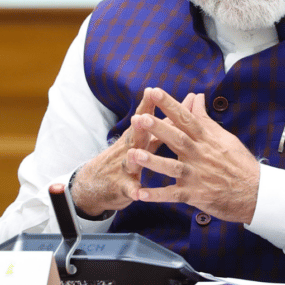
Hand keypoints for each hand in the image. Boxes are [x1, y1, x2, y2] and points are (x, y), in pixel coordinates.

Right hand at [69, 88, 160, 216]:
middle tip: (141, 118)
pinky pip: (129, 189)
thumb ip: (167, 121)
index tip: (152, 91)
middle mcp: (129, 148)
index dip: (147, 105)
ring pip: (130, 161)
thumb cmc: (129, 154)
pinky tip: (137, 193)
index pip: (143, 117)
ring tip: (135, 155)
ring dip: (134, 158)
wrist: (96, 183)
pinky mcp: (122, 187)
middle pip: (134, 135)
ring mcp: (124, 167)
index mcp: (137, 135)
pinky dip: (133, 191)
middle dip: (138, 127)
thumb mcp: (144, 137)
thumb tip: (188, 101)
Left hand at [131, 88, 260, 223]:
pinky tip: (139, 194)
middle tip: (140, 119)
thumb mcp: (224, 136)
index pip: (186, 118)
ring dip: (153, 161)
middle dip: (158, 128)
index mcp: (207, 139)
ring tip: (133, 155)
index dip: (170, 104)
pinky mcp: (195, 195)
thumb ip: (205, 118)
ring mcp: (197, 175)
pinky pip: (172, 195)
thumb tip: (196, 96)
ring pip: (172, 167)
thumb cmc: (239, 162)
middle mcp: (200, 154)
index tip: (154, 92)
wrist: (255, 192)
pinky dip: (156, 195)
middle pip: (177, 139)